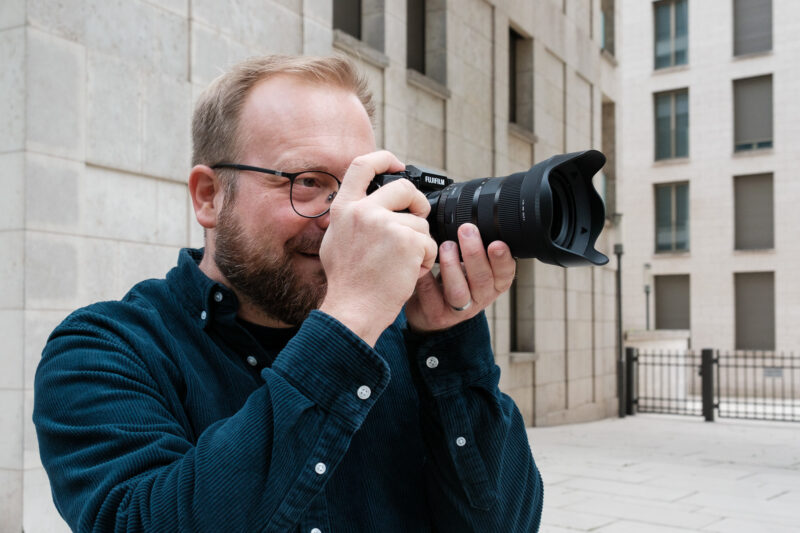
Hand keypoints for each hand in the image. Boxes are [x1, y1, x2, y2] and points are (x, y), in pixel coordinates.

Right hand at [318, 151, 437, 345]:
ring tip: (402, 264)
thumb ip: (351, 218)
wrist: (354, 308)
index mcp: (343, 208)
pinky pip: (428, 243)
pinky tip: (408, 273)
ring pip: (420, 223)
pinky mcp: (406, 240)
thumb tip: (365, 202)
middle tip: (419, 219)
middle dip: (417, 204)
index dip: (383, 159)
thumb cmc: (347, 282)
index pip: (362, 165)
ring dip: (419, 244)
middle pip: (403, 188)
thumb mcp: (335, 240)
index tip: (397, 165)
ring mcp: (385, 223)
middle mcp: (362, 210)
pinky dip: (424, 260)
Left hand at [405, 223, 515, 332]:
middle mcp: (479, 298)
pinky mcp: (436, 315)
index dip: (503, 260)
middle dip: (475, 253)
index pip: (505, 274)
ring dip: (452, 266)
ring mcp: (458, 310)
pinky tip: (423, 262)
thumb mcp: (471, 266)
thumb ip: (475, 248)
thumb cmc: (454, 281)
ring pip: (459, 292)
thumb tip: (474, 215)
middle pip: (482, 280)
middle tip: (467, 230)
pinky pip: (431, 296)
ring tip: (446, 246)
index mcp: (492, 284)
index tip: (497, 243)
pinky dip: (427, 278)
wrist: (430, 311)